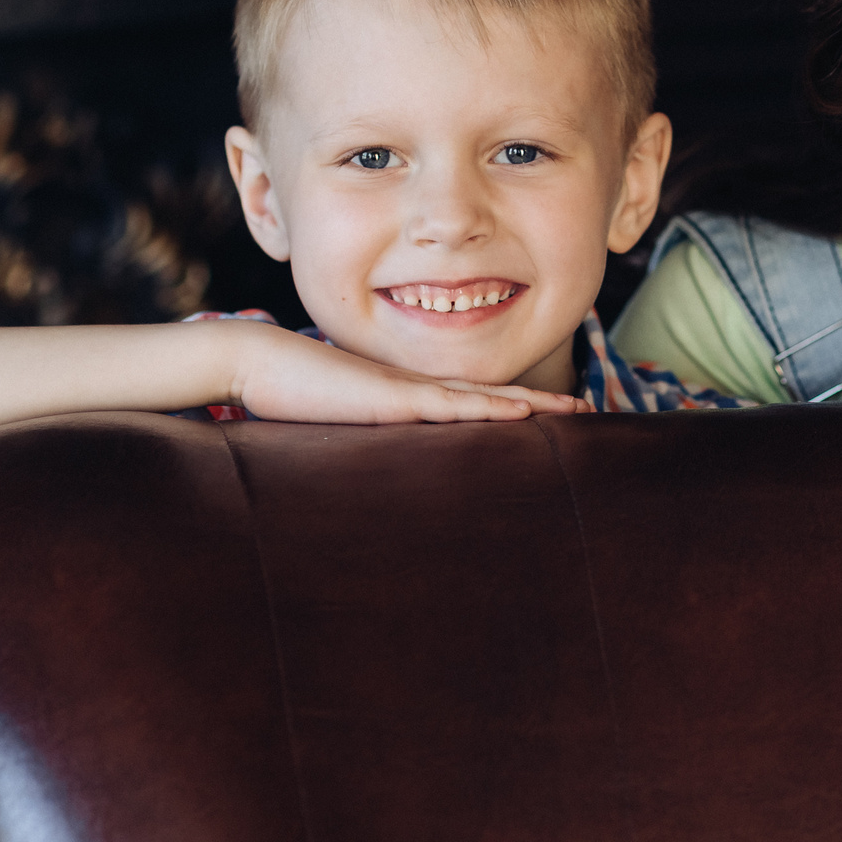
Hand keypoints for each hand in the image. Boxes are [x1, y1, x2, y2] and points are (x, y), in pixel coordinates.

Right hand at [229, 323, 583, 423]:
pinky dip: (490, 410)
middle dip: (539, 404)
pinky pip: (452, 405)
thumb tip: (363, 479)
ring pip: (483, 399)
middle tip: (585, 410)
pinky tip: (523, 415)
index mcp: (403, 395)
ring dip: (530, 405)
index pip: (469, 401)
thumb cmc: (283, 395)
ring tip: (574, 410)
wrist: (255, 362)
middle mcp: (415, 389)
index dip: (510, 406)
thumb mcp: (331, 425)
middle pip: (491, 396)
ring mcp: (407, 391)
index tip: (548, 415)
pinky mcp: (393, 399)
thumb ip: (353, 443)